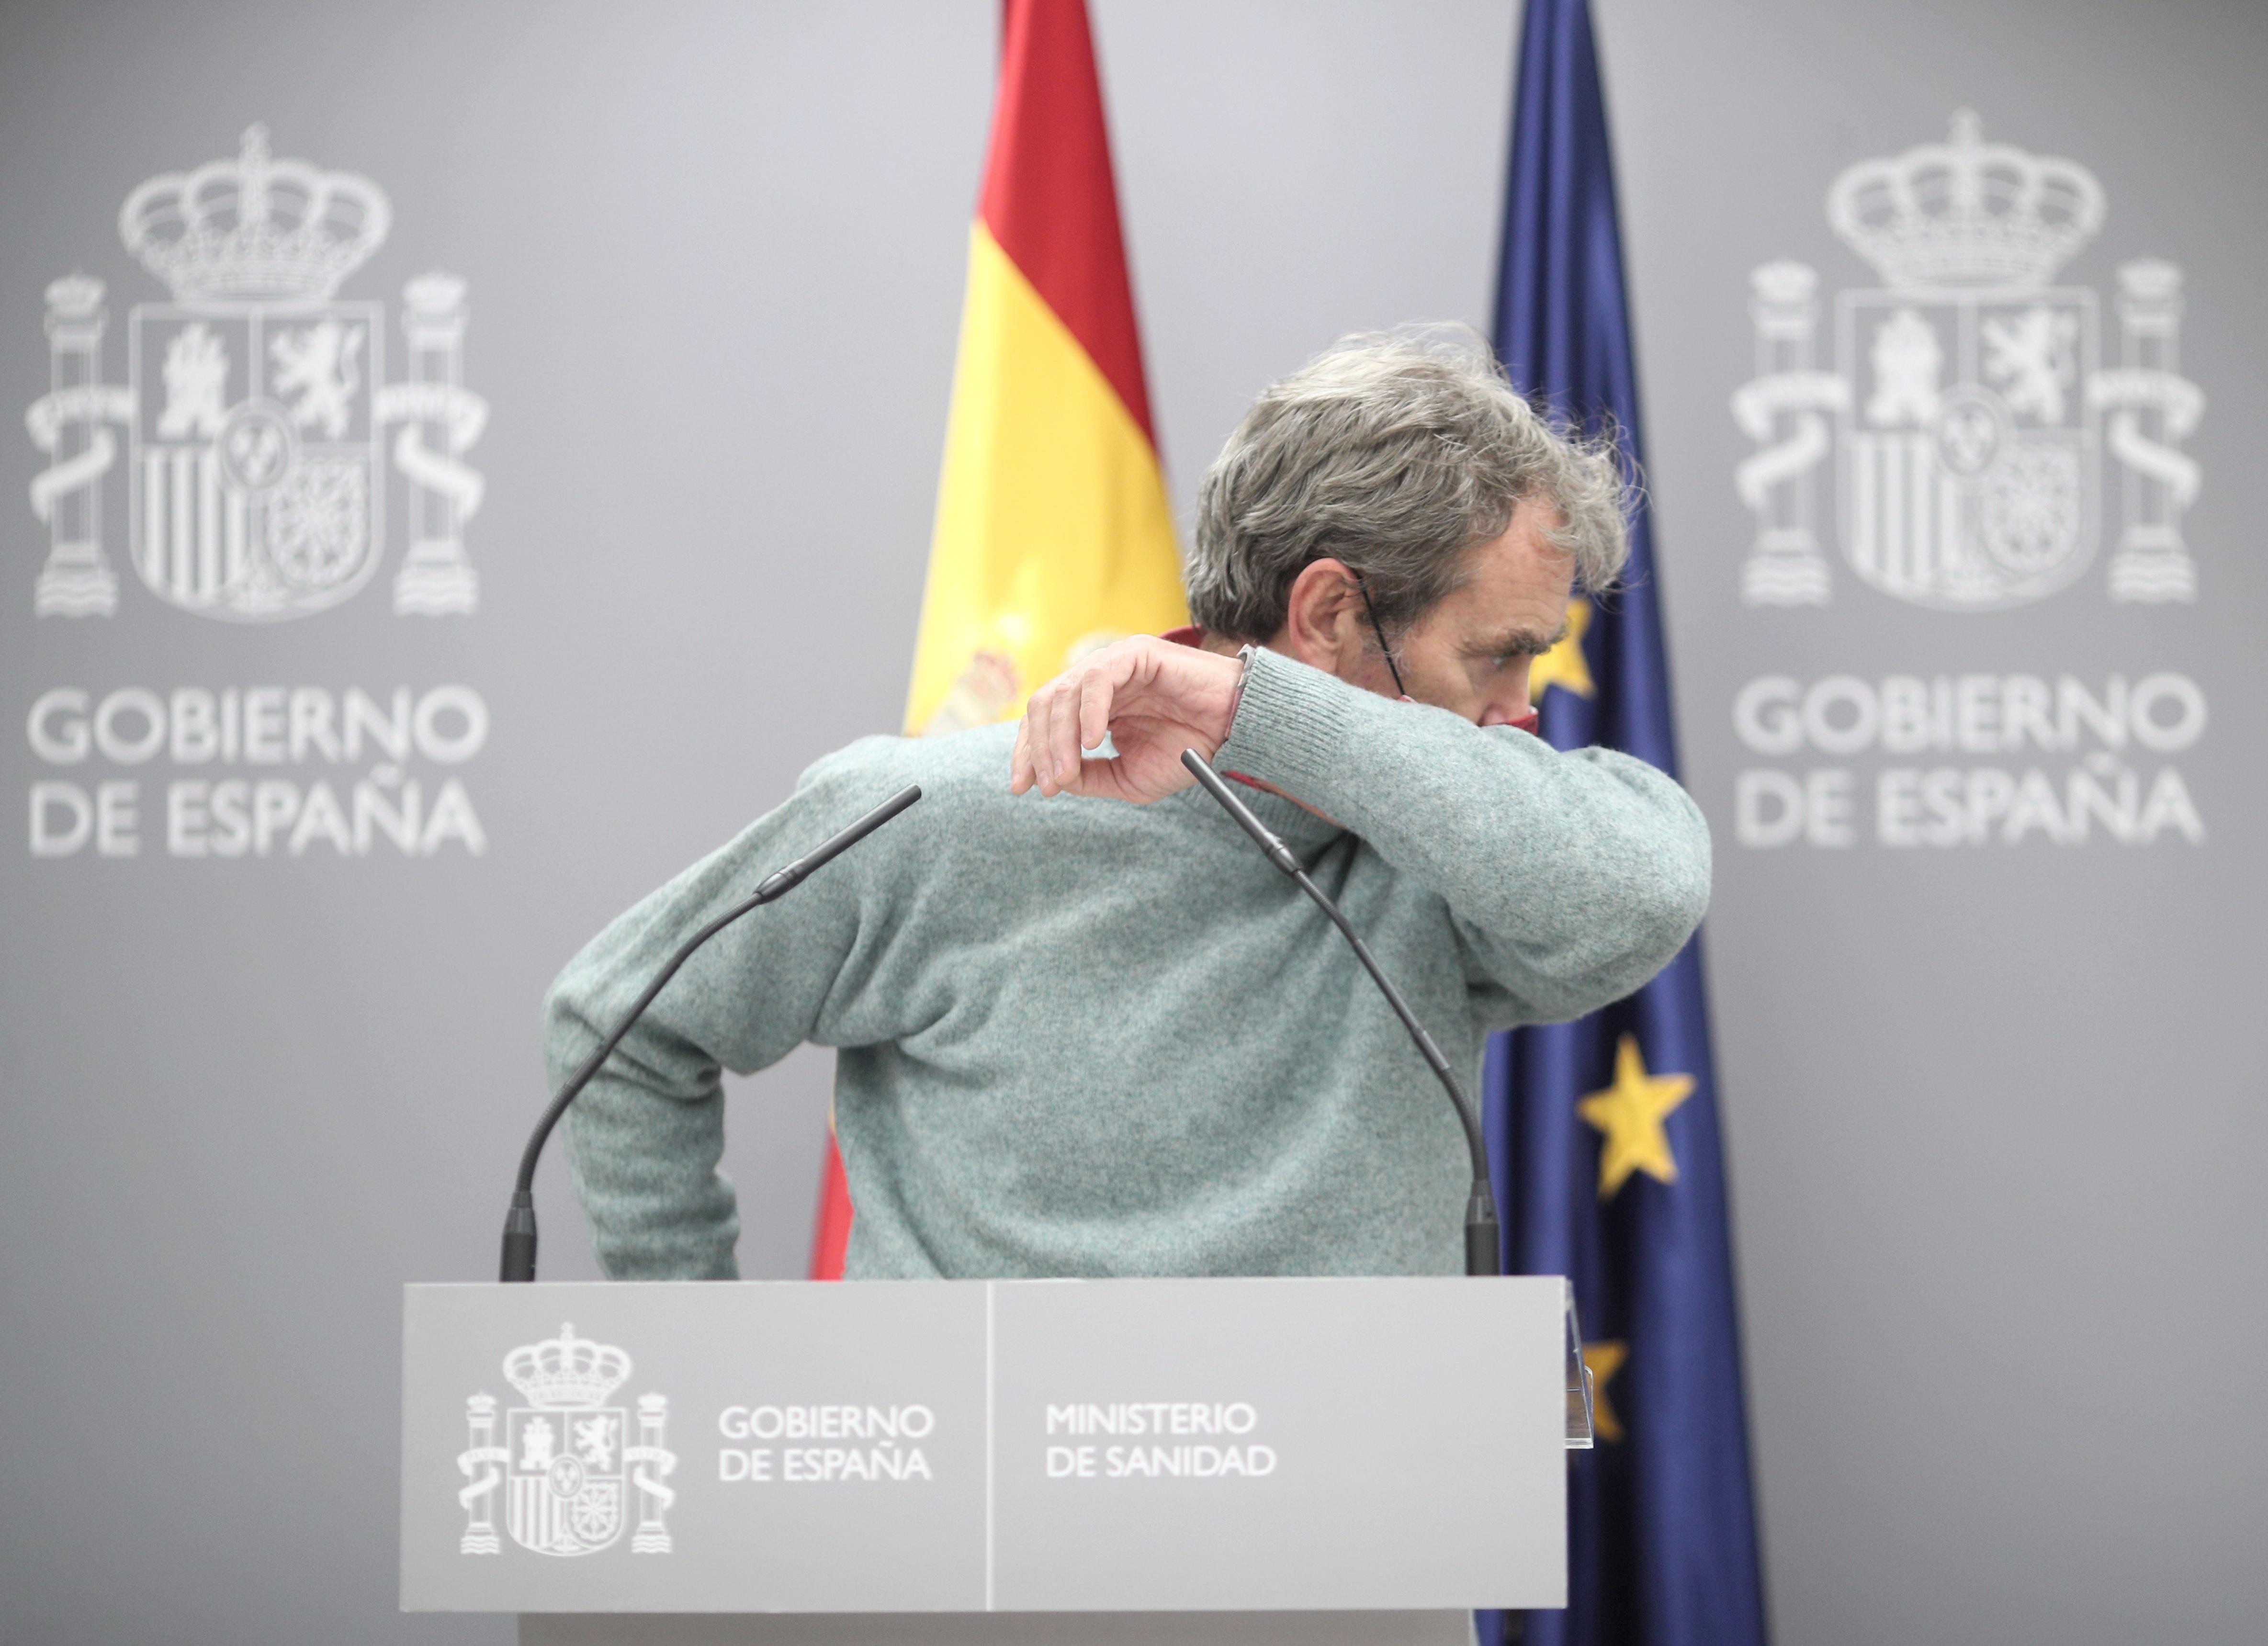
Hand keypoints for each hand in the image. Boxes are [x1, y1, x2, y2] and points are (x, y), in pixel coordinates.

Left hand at [1009, 636, 1243, 802]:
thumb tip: (1054, 779)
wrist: (1234, 731)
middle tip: (1045, 786)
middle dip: (1037, 748)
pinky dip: (1088, 712)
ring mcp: (1114, 664)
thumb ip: (1089, 778)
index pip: (1043, 723)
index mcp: (1091, 707)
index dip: (1028, 753)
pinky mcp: (1135, 653)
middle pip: (1045, 706)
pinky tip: (1092, 742)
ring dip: (1058, 738)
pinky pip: (1098, 679)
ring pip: (1065, 693)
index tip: (1022, 787)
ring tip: (1065, 773)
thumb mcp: (1128, 778)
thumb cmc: (1187, 751)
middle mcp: (1096, 682)